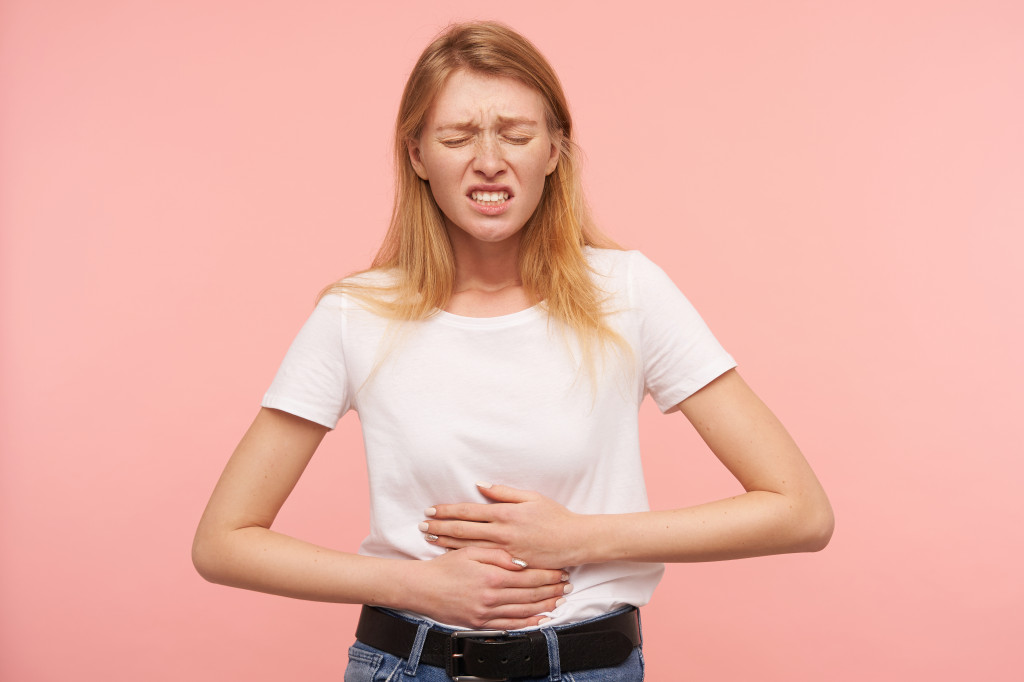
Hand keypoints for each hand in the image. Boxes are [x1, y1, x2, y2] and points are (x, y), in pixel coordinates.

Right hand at [404, 547, 570, 629]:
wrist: (421, 588)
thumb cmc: (445, 566)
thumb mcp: (470, 551)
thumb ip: (498, 555)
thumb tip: (522, 561)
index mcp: (491, 576)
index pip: (528, 576)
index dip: (547, 573)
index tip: (561, 569)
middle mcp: (491, 597)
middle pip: (530, 594)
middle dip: (551, 589)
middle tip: (567, 585)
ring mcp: (486, 613)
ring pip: (523, 611)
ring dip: (544, 606)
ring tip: (559, 600)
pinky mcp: (480, 624)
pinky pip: (510, 626)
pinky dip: (528, 623)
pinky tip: (540, 619)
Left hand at [419, 483, 587, 569]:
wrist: (574, 541)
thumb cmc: (554, 517)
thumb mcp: (531, 497)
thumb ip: (504, 492)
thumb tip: (480, 486)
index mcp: (506, 513)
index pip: (469, 511)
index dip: (447, 511)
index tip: (431, 511)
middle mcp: (502, 532)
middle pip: (463, 530)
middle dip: (440, 527)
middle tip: (421, 526)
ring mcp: (505, 550)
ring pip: (469, 547)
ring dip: (447, 543)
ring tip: (429, 540)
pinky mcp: (510, 564)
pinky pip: (483, 561)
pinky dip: (465, 557)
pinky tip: (452, 556)